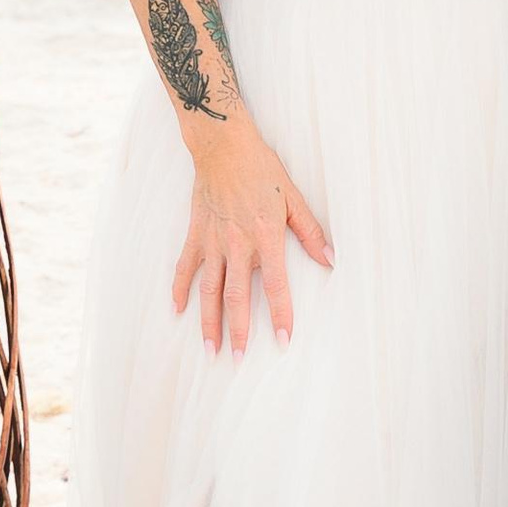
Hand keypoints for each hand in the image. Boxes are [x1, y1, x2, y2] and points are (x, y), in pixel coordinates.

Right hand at [172, 123, 332, 353]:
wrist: (223, 146)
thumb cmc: (261, 169)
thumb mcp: (293, 198)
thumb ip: (309, 231)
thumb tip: (330, 259)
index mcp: (265, 236)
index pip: (276, 286)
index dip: (281, 315)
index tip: (283, 341)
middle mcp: (237, 244)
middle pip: (237, 297)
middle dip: (239, 331)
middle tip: (238, 360)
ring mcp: (213, 241)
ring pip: (208, 290)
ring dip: (208, 322)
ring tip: (210, 349)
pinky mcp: (195, 234)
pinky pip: (185, 267)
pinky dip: (180, 289)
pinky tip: (178, 311)